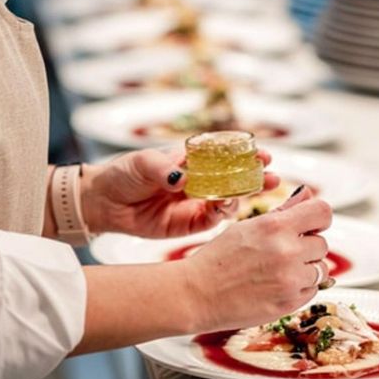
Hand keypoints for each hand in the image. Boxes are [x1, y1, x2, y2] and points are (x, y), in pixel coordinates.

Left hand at [80, 147, 281, 238]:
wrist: (104, 203)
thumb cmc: (124, 175)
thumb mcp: (143, 163)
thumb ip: (164, 169)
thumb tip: (183, 178)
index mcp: (193, 161)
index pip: (227, 155)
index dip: (247, 154)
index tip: (264, 153)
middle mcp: (200, 181)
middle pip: (236, 178)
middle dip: (257, 177)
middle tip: (274, 175)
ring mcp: (197, 203)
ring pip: (230, 199)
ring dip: (246, 195)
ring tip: (260, 190)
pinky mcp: (190, 224)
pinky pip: (213, 220)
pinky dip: (223, 214)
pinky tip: (228, 207)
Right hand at [179, 185, 333, 331]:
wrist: (196, 295)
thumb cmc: (217, 260)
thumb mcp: (248, 226)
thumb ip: (283, 211)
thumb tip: (307, 194)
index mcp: (276, 226)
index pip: (323, 212)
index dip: (318, 219)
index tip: (310, 225)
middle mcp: (287, 251)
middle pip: (322, 243)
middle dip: (307, 247)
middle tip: (282, 254)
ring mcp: (290, 279)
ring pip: (321, 269)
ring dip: (306, 269)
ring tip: (278, 271)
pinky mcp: (290, 302)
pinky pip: (312, 290)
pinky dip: (300, 288)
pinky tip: (277, 286)